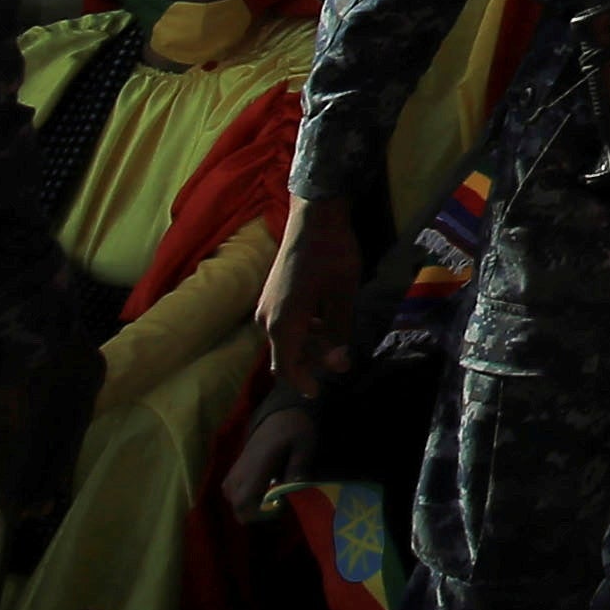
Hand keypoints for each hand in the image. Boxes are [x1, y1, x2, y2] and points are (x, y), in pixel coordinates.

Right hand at [219, 393, 319, 522]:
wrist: (282, 411)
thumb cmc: (295, 428)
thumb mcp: (305, 445)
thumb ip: (298, 467)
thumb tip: (294, 489)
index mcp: (257, 466)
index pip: (242, 501)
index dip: (256, 514)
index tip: (280, 507)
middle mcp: (241, 470)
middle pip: (235, 504)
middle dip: (255, 512)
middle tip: (279, 504)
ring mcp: (236, 468)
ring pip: (230, 497)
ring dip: (248, 503)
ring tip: (272, 497)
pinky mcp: (237, 466)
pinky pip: (230, 488)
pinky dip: (243, 494)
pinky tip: (264, 489)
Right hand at [259, 198, 361, 394]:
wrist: (314, 216)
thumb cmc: (332, 255)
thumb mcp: (342, 296)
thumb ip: (339, 332)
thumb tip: (338, 365)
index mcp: (283, 323)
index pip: (286, 367)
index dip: (302, 383)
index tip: (318, 393)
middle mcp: (267, 318)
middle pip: (286, 354)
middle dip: (311, 363)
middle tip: (340, 362)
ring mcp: (267, 305)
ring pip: (287, 338)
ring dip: (310, 345)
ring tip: (338, 342)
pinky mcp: (272, 294)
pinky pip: (285, 323)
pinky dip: (304, 329)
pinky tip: (327, 321)